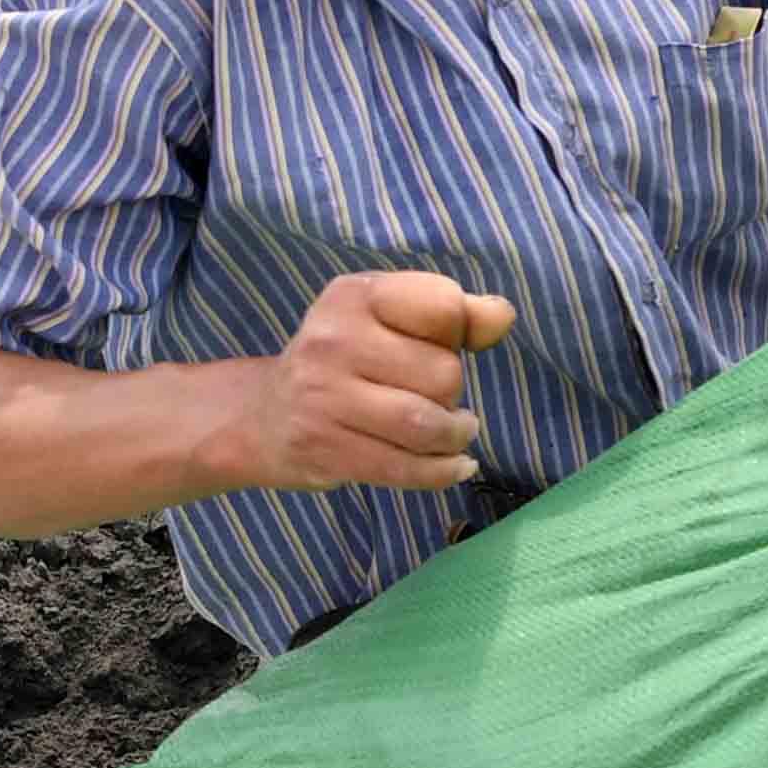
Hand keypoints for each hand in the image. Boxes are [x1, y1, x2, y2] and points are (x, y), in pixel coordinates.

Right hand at [228, 272, 513, 495]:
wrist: (265, 417)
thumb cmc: (345, 361)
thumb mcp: (389, 318)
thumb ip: (453, 312)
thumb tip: (502, 315)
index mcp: (355, 295)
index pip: (443, 307)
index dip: (460, 331)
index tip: (444, 344)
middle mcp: (334, 340)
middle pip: (442, 373)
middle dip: (452, 391)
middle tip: (433, 396)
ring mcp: (324, 397)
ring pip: (426, 424)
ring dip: (455, 434)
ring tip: (455, 431)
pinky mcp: (324, 449)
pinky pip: (404, 468)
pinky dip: (443, 472)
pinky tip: (455, 466)